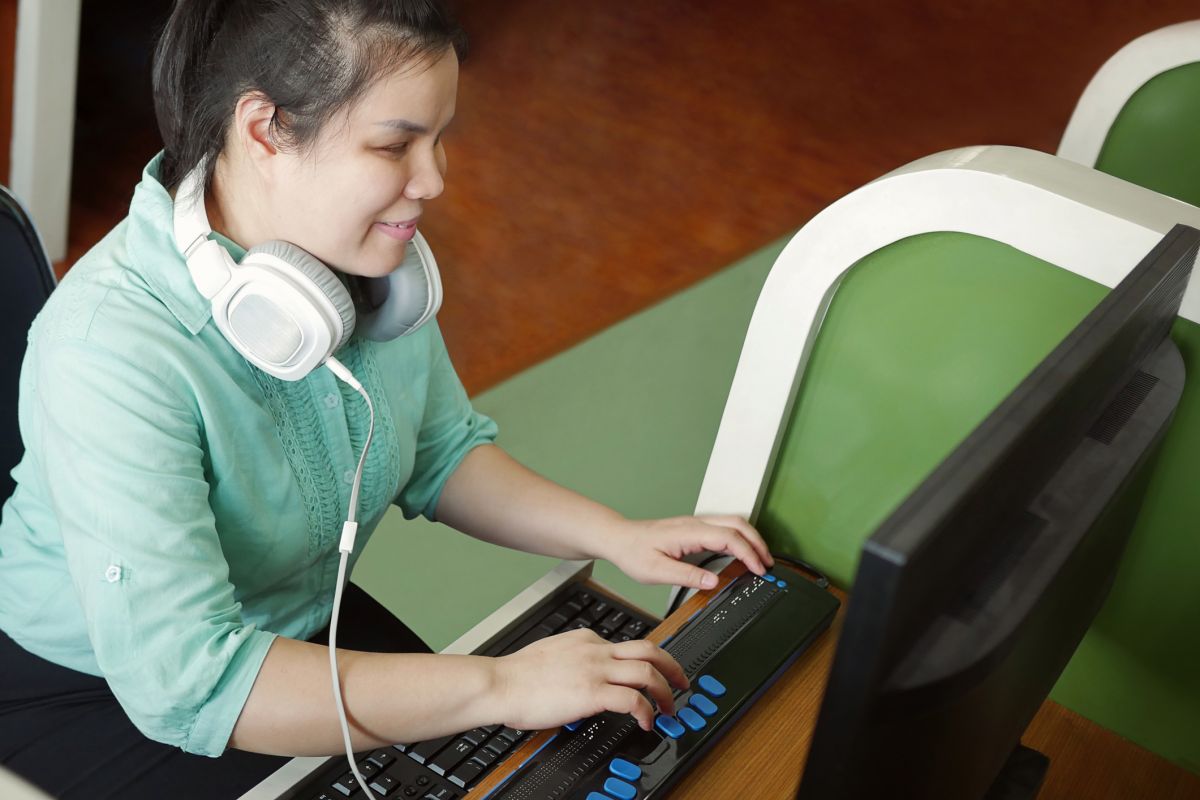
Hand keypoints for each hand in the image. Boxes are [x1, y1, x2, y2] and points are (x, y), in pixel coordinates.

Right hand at [492, 629, 687, 731]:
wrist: (499, 683)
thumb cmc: (516, 676)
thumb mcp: (551, 656)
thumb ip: (572, 661)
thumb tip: (581, 678)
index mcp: (585, 640)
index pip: (627, 645)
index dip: (646, 662)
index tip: (652, 675)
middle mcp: (595, 650)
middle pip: (649, 649)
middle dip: (671, 667)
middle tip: (681, 682)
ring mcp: (595, 669)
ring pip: (648, 671)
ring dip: (665, 691)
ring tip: (669, 708)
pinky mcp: (592, 691)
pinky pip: (633, 699)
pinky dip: (646, 711)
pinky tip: (647, 722)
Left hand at [600, 515, 773, 589]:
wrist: (619, 539)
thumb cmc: (634, 553)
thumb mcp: (656, 571)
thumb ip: (686, 576)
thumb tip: (714, 581)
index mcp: (689, 532)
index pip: (729, 537)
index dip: (749, 553)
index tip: (759, 570)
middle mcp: (695, 523)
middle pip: (738, 524)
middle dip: (758, 543)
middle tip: (768, 565)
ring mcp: (695, 523)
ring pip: (733, 522)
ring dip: (751, 539)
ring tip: (760, 560)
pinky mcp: (694, 528)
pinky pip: (724, 527)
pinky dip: (740, 538)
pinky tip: (742, 552)